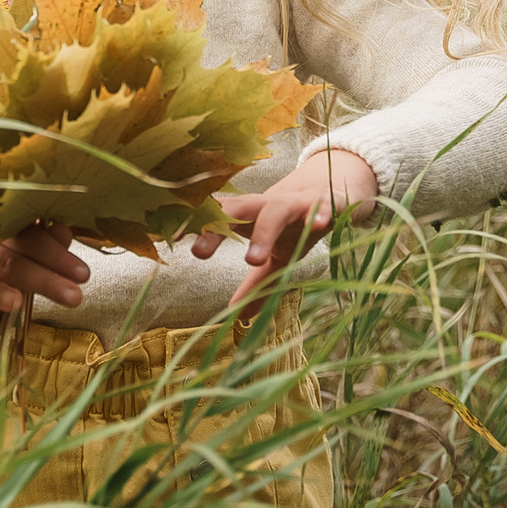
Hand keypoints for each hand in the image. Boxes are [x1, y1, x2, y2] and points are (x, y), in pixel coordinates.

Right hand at [0, 222, 89, 346]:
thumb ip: (49, 247)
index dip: (55, 254)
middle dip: (43, 279)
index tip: (83, 274)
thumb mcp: (36, 259)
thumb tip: (63, 230)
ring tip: (18, 303)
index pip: (28, 238)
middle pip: (8, 262)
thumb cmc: (18, 271)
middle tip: (74, 297)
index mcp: (5, 238)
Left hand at [192, 148, 379, 310]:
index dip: (194, 229)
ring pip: (276, 211)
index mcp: (251, 217)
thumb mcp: (276, 258)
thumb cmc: (297, 224)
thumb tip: (236, 315)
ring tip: (252, 260)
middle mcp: (268, 206)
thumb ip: (257, 285)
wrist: (336, 191)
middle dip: (216, 228)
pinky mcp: (327, 202)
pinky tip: (319, 223)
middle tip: (198, 253)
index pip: (218, 221)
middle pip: (237, 210)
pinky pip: (323, 206)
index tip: (170, 242)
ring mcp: (297, 203)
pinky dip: (321, 213)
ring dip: (263, 233)